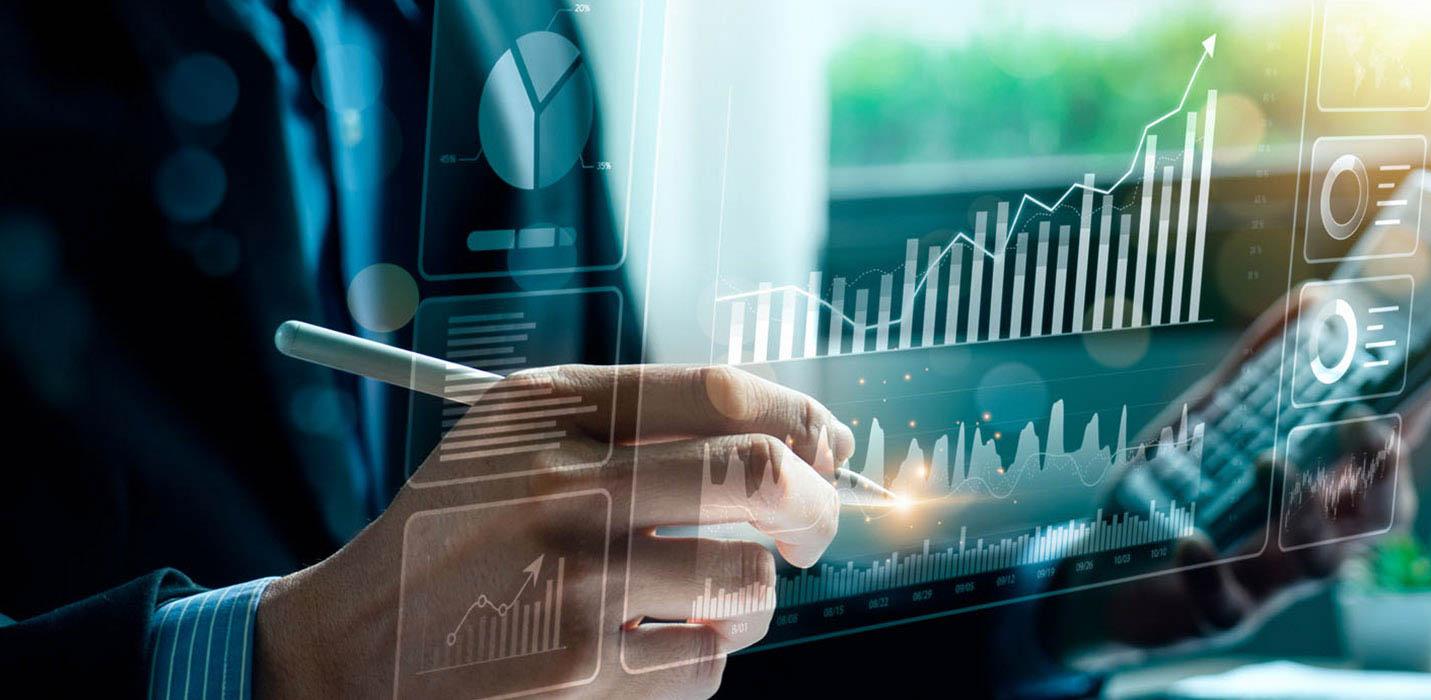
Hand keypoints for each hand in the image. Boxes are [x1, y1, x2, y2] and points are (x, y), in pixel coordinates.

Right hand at [253, 365, 852, 697]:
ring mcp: (577, 583)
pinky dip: (694, 660)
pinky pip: (705, 663)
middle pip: (761, 479)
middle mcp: (566, 487)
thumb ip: (635, 423)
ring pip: (748, 585)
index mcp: (552, 413)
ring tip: (698, 599)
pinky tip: (639, 646)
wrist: (347, 651)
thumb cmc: (452, 541)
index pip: (723, 394)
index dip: (802, 419)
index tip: (827, 447)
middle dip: (818, 508)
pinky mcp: (583, 673)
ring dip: (747, 600)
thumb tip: (795, 442)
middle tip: (814, 529)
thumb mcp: (513, 443)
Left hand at [1043, 286, 1430, 666]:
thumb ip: (1262, 365)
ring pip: (1321, 565)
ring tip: (1268, 460)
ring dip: (1305, 513)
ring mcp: (1269, 582)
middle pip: (1382, 518)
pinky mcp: (1217, 614)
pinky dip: (1210, 571)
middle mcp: (1311, 538)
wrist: (1107, 578)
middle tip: (1364, 424)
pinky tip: (1190, 537)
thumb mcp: (1215, 420)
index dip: (1421, 413)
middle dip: (1387, 474)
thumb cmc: (1180, 493)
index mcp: (1322, 490)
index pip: (1389, 453)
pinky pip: (1227, 604)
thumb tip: (1315, 297)